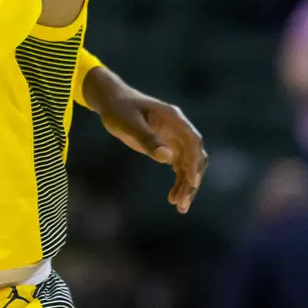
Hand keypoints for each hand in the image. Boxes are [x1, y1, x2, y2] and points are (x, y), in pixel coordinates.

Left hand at [95, 83, 207, 213]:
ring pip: (189, 165)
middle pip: (195, 156)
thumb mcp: (128, 123)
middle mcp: (179, 129)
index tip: (191, 182)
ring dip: (187, 185)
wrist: (112, 101)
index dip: (194, 161)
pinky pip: (179, 168)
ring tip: (180, 206)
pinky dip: (179, 182)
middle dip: (192, 179)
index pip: (193, 141)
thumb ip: (147, 139)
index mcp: (174, 118)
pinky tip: (172, 198)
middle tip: (182, 202)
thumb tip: (167, 157)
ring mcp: (175, 139)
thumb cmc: (119, 109)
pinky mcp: (168, 148)